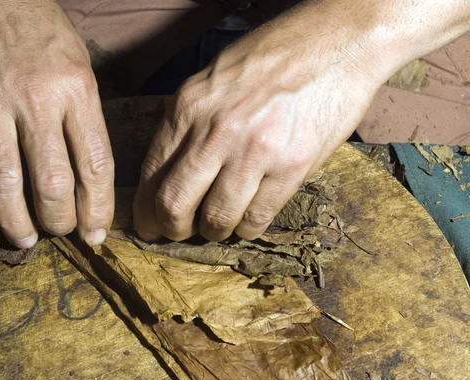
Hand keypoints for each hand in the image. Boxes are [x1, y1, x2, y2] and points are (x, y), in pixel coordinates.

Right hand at [0, 0, 112, 247]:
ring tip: (26, 240)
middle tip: (61, 231)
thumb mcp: (82, 67)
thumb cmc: (42, 32)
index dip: (98, 209)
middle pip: (52, 183)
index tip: (96, 234)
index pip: (95, 166)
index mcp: (77, 90)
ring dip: (18, 223)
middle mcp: (37, 101)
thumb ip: (86, 120)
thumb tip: (92, 180)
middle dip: (59, 221)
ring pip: (7, 183)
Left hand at [133, 4, 387, 241]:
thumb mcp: (214, 79)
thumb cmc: (275, 56)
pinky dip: (248, 228)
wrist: (339, 41)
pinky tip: (249, 219)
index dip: (144, 210)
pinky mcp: (293, 166)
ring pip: (216, 219)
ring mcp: (254, 151)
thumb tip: (169, 168)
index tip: (148, 224)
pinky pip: (257, 218)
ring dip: (213, 231)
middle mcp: (216, 132)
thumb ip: (188, 122)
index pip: (152, 173)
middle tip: (178, 233)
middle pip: (174, 205)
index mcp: (189, 107)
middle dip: (171, 229)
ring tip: (219, 225)